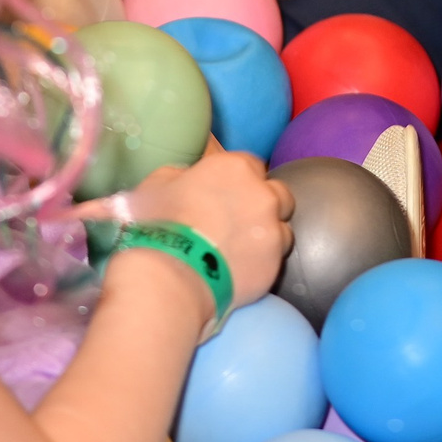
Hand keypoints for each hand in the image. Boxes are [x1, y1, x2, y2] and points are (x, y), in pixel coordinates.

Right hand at [120, 153, 293, 312]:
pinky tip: (242, 270)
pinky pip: (276, 259)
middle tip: (240, 222)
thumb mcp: (159, 183)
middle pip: (277, 195)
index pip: (252, 164)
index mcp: (236, 168)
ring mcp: (273, 230)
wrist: (170, 277)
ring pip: (282, 229)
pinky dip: (262, 262)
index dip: (240, 180)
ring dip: (266, 235)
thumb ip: (184, 174)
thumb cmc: (159, 224)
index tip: (226, 194)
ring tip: (242, 251)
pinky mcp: (275, 264)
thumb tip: (189, 178)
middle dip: (264, 205)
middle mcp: (263, 194)